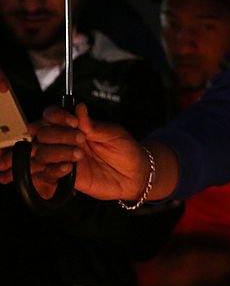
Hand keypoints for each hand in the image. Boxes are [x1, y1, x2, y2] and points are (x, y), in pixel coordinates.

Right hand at [23, 103, 155, 200]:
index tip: (74, 122)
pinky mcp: (64, 178)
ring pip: (38, 153)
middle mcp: (64, 142)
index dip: (56, 116)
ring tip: (79, 155)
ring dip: (56, 152)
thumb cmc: (126, 151)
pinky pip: (44, 175)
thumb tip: (79, 107)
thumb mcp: (114, 133)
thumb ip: (93, 124)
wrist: (134, 175)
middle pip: (40, 133)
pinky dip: (53, 170)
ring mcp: (62, 159)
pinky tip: (70, 168)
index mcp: (75, 127)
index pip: (50, 116)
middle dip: (58, 135)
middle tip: (80, 139)